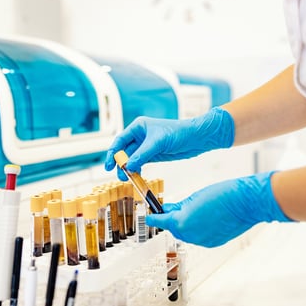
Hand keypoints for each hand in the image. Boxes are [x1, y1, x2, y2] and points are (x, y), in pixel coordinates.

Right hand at [105, 107, 233, 179]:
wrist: (196, 138)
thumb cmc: (178, 133)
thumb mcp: (158, 143)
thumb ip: (142, 155)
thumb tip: (128, 166)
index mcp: (138, 127)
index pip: (120, 140)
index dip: (113, 153)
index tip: (109, 165)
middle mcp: (140, 136)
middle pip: (124, 151)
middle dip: (120, 163)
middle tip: (119, 175)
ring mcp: (146, 146)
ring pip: (131, 159)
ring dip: (128, 168)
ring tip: (126, 179)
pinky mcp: (153, 155)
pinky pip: (140, 163)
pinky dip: (137, 170)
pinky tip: (136, 176)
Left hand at [145, 171, 292, 246]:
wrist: (245, 203)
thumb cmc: (222, 194)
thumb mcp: (194, 197)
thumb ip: (179, 206)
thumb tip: (170, 210)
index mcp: (182, 222)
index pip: (161, 221)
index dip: (154, 217)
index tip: (149, 215)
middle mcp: (190, 236)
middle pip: (174, 228)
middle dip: (172, 219)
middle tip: (173, 207)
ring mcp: (202, 241)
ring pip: (186, 234)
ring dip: (185, 224)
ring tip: (194, 211)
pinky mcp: (213, 243)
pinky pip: (199, 237)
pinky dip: (198, 229)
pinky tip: (205, 219)